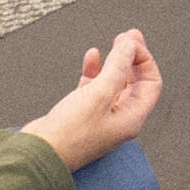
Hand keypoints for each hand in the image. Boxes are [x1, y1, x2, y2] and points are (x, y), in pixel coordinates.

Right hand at [23, 29, 164, 167]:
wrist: (38, 154)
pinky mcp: (83, 113)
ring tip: (115, 41)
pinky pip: (95, 86)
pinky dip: (95, 70)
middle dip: (133, 56)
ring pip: (115, 81)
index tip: (132, 41)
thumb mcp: (98, 95)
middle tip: (128, 36)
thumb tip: (130, 46)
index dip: (144, 59)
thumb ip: (117, 68)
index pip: (151, 83)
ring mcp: (101, 116)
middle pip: (135, 81)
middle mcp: (120, 118)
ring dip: (115, 60)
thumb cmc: (68, 135)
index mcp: (131, 118)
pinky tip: (92, 57)